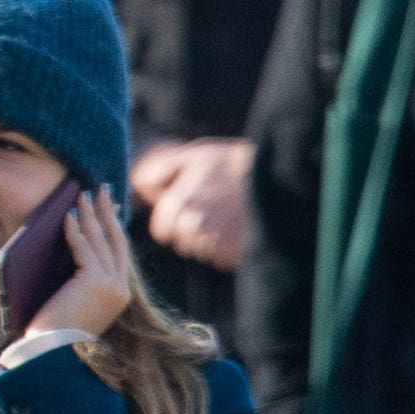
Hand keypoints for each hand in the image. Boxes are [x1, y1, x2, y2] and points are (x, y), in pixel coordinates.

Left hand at [15, 187, 144, 353]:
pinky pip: (84, 248)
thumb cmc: (57, 330)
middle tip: (101, 190)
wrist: (52, 353)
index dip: (113, 227)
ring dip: (90, 215)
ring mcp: (110, 285)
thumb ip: (82, 279)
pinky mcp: (94, 282)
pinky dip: (75, 231)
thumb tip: (74, 246)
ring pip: (100, 240)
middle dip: (107, 212)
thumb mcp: (77, 301)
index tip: (108, 207)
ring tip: (82, 195)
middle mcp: (120, 289)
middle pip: (115, 240)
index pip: (118, 252)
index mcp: (120, 295)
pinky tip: (68, 216)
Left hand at [133, 136, 251, 268]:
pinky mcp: (235, 257)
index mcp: (178, 205)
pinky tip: (239, 226)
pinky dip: (228, 246)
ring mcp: (216, 245)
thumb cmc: (232, 164)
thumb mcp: (192, 155)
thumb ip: (157, 172)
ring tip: (228, 214)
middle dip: (191, 228)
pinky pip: (222, 258)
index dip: (173, 218)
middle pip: (182, 242)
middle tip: (214, 206)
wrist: (278, 177)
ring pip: (202, 251)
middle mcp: (194, 229)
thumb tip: (136, 187)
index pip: (162, 230)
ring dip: (210, 238)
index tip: (190, 204)